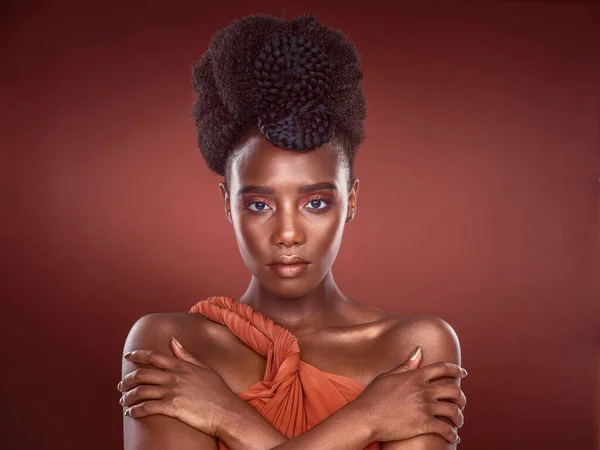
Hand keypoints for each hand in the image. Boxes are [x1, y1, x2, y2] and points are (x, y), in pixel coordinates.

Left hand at [117, 337, 239, 437]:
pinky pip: (147, 408)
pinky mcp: (172, 407)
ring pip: (141, 391)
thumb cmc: (218, 391)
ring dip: (128, 396)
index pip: (154, 356)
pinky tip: (130, 413)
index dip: (138, 355)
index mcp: (182, 366)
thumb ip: (186, 355)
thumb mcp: (204, 368)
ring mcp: (172, 392)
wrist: (226, 411)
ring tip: (123, 401)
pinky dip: (135, 410)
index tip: (128, 356)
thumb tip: (174, 341)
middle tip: (121, 385)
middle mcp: (175, 377)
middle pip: (143, 374)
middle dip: (128, 379)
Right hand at [351, 347, 466, 443]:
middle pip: (454, 390)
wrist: (366, 416)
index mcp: (415, 376)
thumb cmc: (373, 396)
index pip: (442, 368)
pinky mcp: (424, 424)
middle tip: (461, 402)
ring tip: (458, 421)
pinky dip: (453, 434)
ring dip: (460, 417)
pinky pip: (447, 429)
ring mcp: (425, 407)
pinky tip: (454, 437)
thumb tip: (419, 350)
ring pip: (454, 410)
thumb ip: (406, 365)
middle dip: (461, 397)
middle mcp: (424, 390)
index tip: (463, 373)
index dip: (455, 369)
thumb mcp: (388, 375)